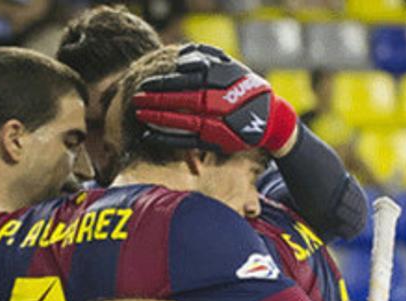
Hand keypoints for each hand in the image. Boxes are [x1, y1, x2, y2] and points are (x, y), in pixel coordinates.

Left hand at [132, 44, 298, 156]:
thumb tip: (181, 55)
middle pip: (180, 99)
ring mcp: (216, 122)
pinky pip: (186, 140)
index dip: (163, 82)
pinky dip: (166, 138)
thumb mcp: (230, 68)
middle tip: (136, 98)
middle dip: (155, 99)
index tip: (146, 84)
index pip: (185, 79)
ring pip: (181, 121)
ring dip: (156, 118)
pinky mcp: (215, 140)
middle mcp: (218, 101)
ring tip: (139, 114)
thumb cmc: (244, 88)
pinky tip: (149, 135)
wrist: (269, 118)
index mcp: (221, 82)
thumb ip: (206, 58)